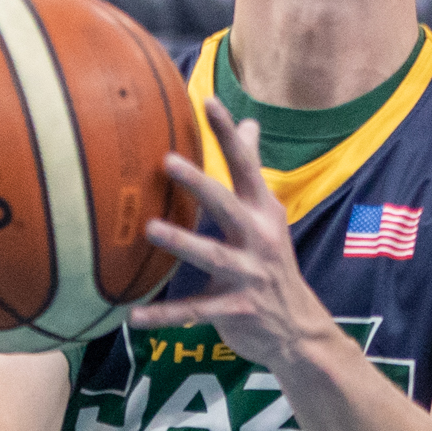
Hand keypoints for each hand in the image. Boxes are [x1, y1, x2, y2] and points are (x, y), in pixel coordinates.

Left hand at [136, 112, 337, 372]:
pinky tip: (134, 316)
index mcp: (262, 212)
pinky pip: (195, 311)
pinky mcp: (236, 309)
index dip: (228, 135)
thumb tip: (250, 123)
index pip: (245, 166)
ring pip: (212, 256)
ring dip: (182, 242)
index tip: (207, 102)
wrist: (297, 328)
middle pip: (227, 205)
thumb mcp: (268, 215)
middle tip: (168, 161)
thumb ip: (253, 169)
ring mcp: (249, 275)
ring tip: (151, 229)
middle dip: (200, 184)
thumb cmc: (271, 262)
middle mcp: (259, 239)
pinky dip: (165, 316)